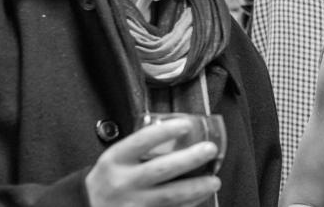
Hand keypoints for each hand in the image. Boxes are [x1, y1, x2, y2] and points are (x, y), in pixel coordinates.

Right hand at [86, 118, 220, 206]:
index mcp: (115, 160)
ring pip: (169, 196)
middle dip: (189, 159)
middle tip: (210, 149)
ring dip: (195, 188)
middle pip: (160, 169)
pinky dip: (187, 206)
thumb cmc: (109, 179)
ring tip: (214, 181)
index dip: (164, 132)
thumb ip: (141, 148)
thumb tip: (182, 131)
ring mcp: (131, 205)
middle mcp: (122, 183)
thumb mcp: (116, 159)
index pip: (140, 141)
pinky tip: (200, 199)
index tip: (186, 124)